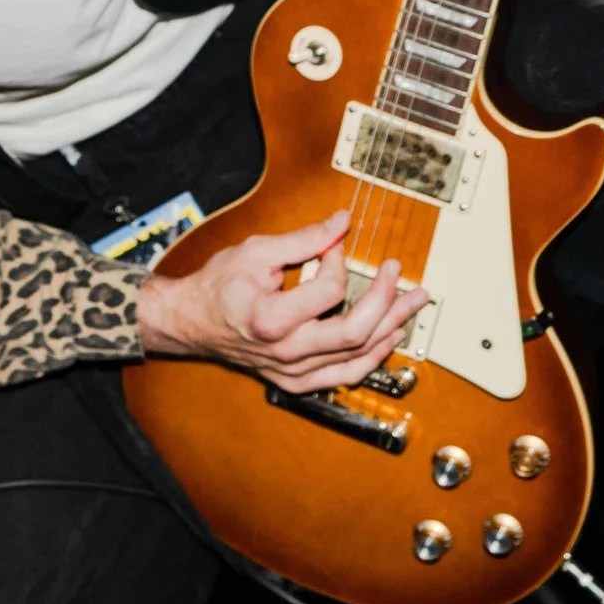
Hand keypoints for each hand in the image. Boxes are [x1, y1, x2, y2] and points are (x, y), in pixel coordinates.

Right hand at [138, 211, 428, 393]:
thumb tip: (341, 223)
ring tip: (411, 305)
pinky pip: (346, 375)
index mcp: (271, 320)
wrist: (192, 323)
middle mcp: (286, 352)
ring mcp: (293, 372)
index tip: (334, 244)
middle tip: (399, 273)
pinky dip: (373, 356)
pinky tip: (389, 336)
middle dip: (386, 300)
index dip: (339, 260)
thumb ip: (303, 239)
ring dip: (391, 329)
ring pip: (358, 358)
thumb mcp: (255, 252)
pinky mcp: (297, 381)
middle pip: (356, 332)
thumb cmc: (218, 287)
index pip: (330, 291)